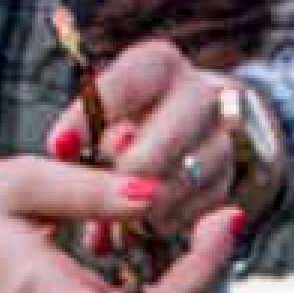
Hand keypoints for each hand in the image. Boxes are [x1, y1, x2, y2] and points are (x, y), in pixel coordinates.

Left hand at [45, 38, 257, 237]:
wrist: (200, 133)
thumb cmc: (135, 118)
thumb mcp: (110, 107)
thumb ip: (89, 124)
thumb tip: (64, 152)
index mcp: (160, 64)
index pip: (125, 84)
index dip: (88, 118)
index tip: (59, 148)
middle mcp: (201, 92)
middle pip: (166, 136)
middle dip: (132, 171)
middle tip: (104, 194)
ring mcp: (225, 136)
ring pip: (186, 178)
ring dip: (148, 207)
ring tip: (116, 225)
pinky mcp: (234, 179)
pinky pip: (200, 208)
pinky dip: (168, 222)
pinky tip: (145, 228)